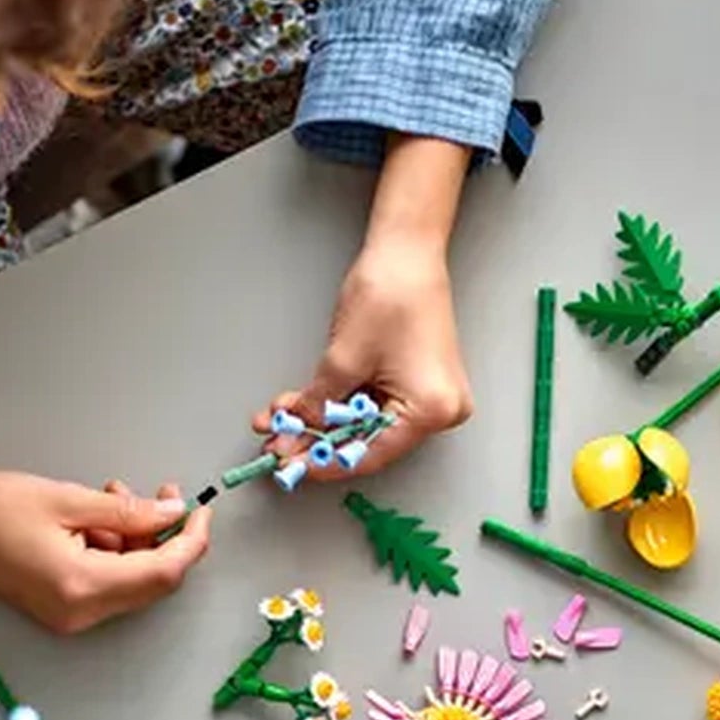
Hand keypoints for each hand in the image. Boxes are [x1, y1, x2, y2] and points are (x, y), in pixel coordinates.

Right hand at [0, 472, 210, 634]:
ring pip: (133, 581)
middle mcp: (81, 611)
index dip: (191, 542)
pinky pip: (111, 582)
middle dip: (165, 537)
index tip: (201, 512)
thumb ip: (129, 512)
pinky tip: (98, 517)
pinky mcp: (64, 609)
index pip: (162, 572)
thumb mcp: (69, 499)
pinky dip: (117, 550)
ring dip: (137, 539)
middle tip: (162, 495)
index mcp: (82, 586)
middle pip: (153, 582)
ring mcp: (72, 616)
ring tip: (113, 495)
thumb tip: (173, 516)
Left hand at [257, 234, 472, 483]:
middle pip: (368, 441)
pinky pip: (376, 405)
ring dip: (322, 420)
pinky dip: (340, 404)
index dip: (324, 462)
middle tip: (278, 443)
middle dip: (317, 438)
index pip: (371, 454)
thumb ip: (316, 406)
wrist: (407, 252)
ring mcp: (432, 397)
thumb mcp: (342, 359)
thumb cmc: (390, 293)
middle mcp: (441, 411)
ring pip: (366, 423)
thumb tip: (293, 432)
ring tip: (282, 420)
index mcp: (431, 410)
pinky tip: (307, 405)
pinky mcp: (420, 384)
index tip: (291, 466)